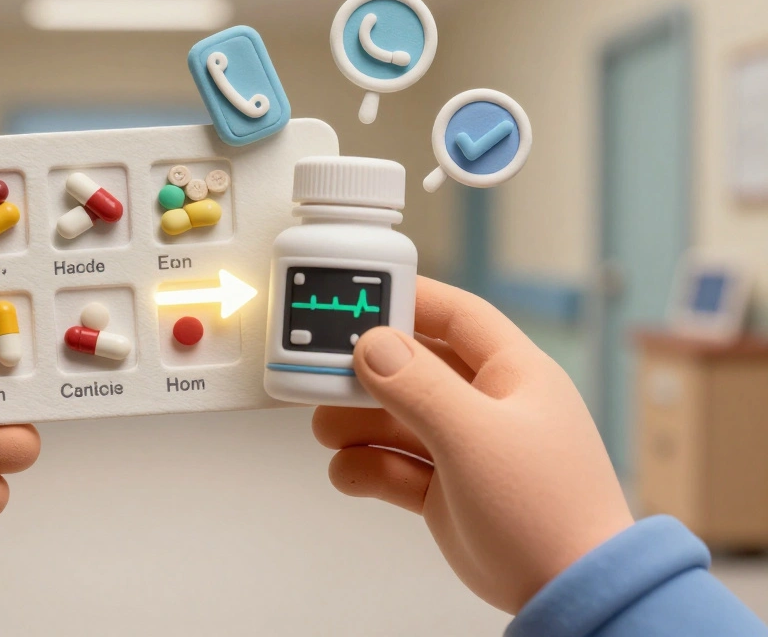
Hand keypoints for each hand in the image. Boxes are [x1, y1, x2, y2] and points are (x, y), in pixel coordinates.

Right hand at [312, 277, 632, 613]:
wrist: (570, 595)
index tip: (356, 296)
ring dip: (357, 421)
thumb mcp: (476, 436)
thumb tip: (372, 345)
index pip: (456, 316)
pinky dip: (367, 467)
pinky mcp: (449, 492)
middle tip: (322, 375)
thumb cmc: (549, 512)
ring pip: (398, 418)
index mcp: (514, 374)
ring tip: (326, 430)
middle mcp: (489, 405)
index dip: (408, 300)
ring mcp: (467, 449)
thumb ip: (419, 386)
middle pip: (414, 367)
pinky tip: (349, 472)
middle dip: (365, 372)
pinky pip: (395, 466)